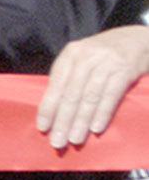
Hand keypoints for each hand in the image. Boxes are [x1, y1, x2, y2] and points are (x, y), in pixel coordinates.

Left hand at [37, 25, 148, 148]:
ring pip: (89, 97)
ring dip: (81, 121)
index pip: (56, 84)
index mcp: (70, 54)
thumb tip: (55, 107)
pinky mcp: (124, 71)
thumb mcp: (83, 57)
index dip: (48, 107)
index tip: (42, 127)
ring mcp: (106, 63)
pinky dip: (102, 113)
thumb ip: (70, 77)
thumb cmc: (104, 53)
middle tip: (57, 141)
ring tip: (74, 139)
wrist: (138, 38)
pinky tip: (96, 128)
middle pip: (71, 94)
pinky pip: (110, 96)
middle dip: (63, 120)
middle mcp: (85, 57)